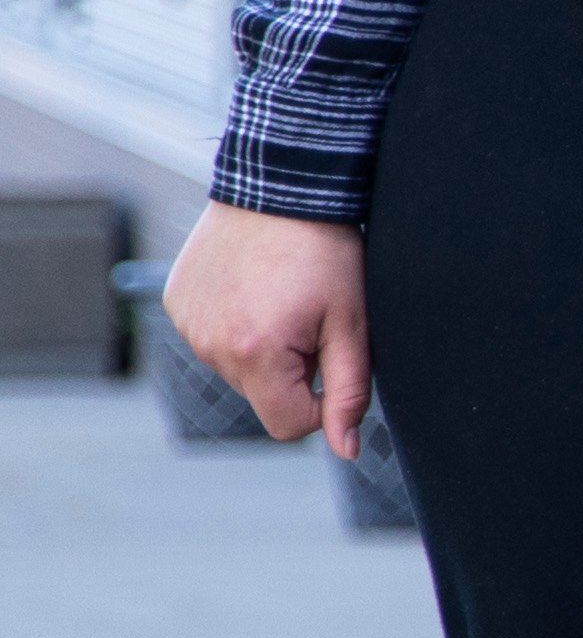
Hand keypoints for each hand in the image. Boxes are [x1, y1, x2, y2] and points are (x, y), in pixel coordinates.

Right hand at [166, 205, 374, 454]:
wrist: (280, 187)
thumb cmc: (327, 253)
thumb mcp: (352, 324)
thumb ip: (348, 391)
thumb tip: (346, 449)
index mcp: (254, 354)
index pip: (288, 425)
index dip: (319, 406)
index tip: (331, 363)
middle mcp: (209, 345)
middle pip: (262, 395)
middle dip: (292, 371)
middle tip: (309, 319)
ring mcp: (186, 323)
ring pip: (237, 368)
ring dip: (264, 349)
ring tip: (282, 299)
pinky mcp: (175, 303)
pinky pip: (212, 337)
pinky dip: (235, 324)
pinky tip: (254, 288)